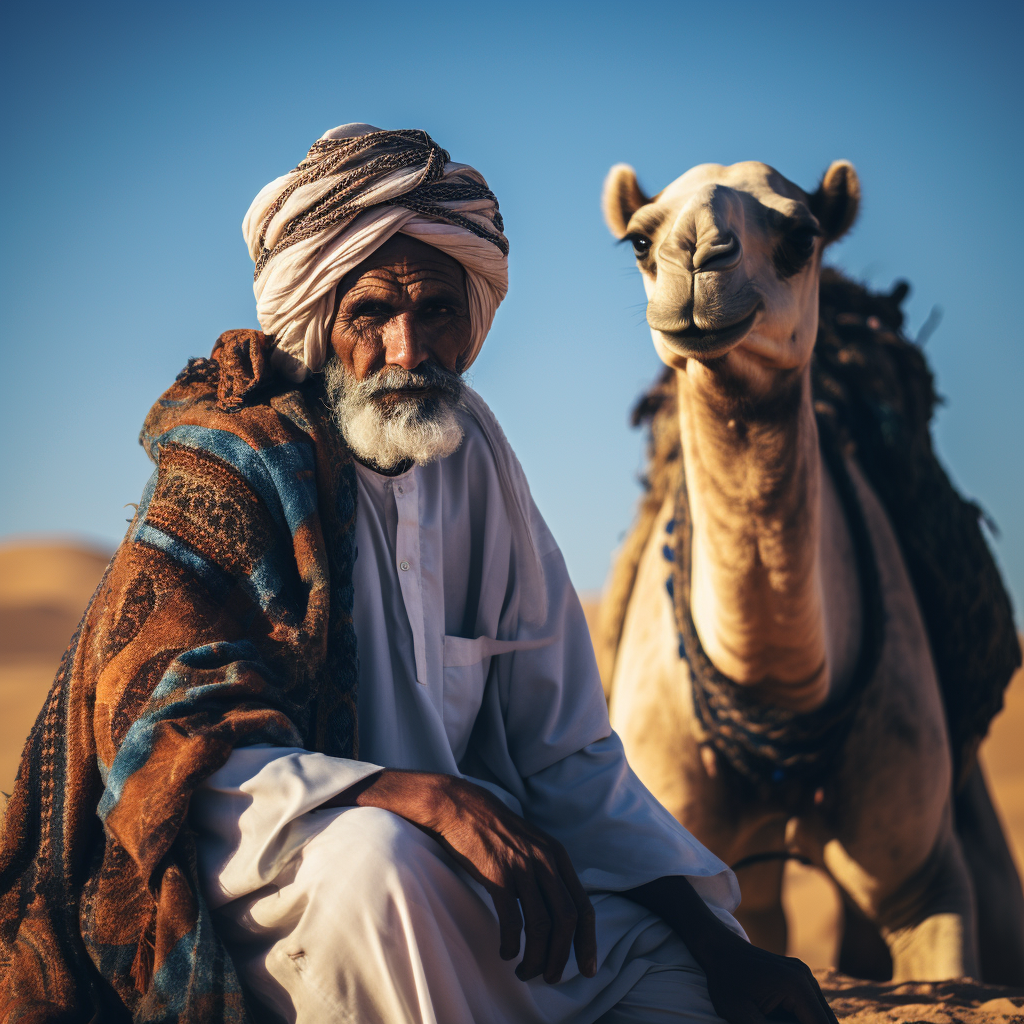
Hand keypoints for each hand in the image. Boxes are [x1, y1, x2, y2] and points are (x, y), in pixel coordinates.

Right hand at [323, 769, 596, 983]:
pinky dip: (513, 945)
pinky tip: (507, 953)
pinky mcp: (498, 875)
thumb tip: (560, 913)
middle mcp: (545, 862)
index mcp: (558, 856)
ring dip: (538, 957)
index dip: (589, 941)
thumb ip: (549, 872)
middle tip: (553, 977)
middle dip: (564, 955)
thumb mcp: (533, 845)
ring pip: (543, 925)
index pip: (584, 906)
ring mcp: (523, 867)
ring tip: (527, 972)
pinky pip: (512, 921)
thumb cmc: (495, 831)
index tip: (588, 968)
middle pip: (568, 920)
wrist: (461, 808)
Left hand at [624, 877, 836, 1023]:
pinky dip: (805, 1020)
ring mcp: (803, 974)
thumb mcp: (741, 1014)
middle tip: (775, 1023)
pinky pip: (811, 1006)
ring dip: (810, 1023)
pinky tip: (780, 1019)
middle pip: (827, 1021)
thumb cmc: (725, 982)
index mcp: (796, 986)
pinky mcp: (798, 977)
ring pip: (822, 1015)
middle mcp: (805, 978)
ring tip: (772, 1019)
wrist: (716, 948)